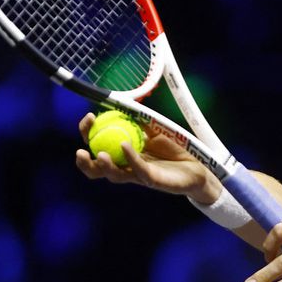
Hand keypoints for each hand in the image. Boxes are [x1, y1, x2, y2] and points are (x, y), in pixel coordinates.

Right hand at [74, 112, 220, 202]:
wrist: (200, 163)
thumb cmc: (176, 146)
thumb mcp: (154, 128)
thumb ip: (138, 119)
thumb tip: (121, 101)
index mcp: (123, 154)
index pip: (97, 146)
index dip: (88, 133)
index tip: (89, 117)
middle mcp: (127, 167)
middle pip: (97, 169)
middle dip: (85, 161)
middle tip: (81, 149)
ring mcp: (139, 175)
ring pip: (114, 175)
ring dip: (104, 166)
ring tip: (98, 154)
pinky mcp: (153, 180)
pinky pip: (139, 169)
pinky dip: (131, 157)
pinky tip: (124, 145)